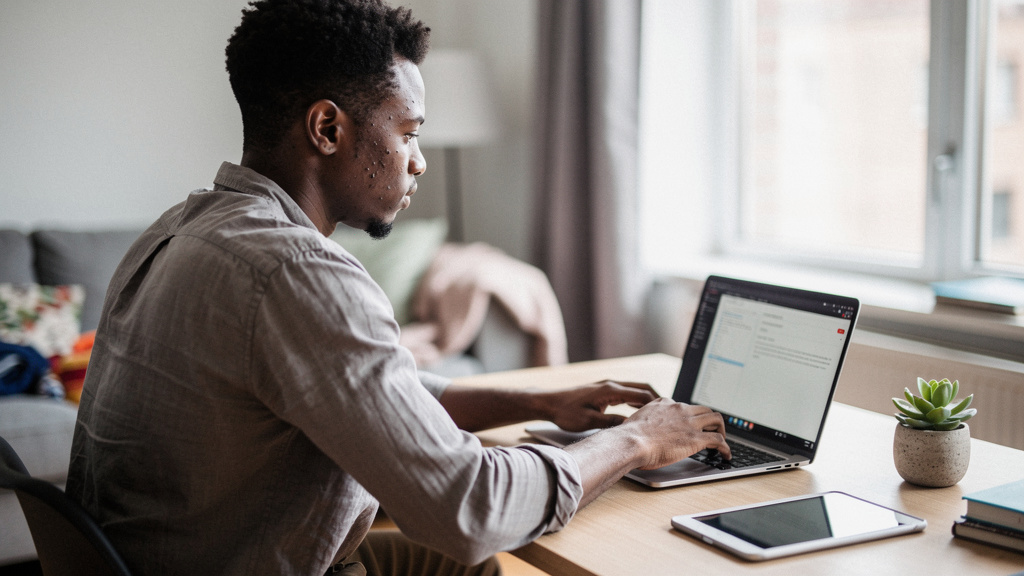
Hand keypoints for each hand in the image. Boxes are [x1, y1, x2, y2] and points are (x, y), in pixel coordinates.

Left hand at [540, 380, 658, 431]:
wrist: (549, 403)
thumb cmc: (565, 412)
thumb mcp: (588, 421)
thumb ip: (610, 423)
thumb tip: (630, 426)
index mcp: (609, 390)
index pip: (640, 393)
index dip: (656, 403)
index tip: (668, 412)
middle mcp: (611, 385)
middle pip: (641, 388)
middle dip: (657, 399)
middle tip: (670, 412)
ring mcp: (607, 386)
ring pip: (635, 389)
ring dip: (647, 399)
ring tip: (660, 413)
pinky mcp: (604, 391)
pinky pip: (626, 393)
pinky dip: (637, 400)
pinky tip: (641, 411)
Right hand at [617, 398, 729, 468]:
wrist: (630, 442)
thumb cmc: (628, 436)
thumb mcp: (636, 421)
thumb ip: (644, 423)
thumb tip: (639, 432)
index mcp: (665, 403)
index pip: (684, 406)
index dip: (690, 416)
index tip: (691, 424)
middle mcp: (679, 409)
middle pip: (704, 409)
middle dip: (710, 420)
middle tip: (711, 431)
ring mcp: (689, 423)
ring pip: (716, 419)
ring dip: (721, 430)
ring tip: (722, 441)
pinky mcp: (696, 438)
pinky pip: (719, 440)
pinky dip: (726, 447)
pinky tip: (726, 454)